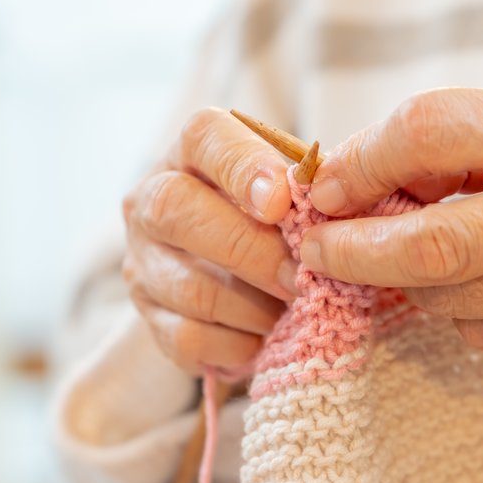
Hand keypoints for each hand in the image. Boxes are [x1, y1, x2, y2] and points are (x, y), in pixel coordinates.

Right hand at [121, 107, 301, 373]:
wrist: (239, 273)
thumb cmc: (276, 219)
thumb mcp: (292, 190)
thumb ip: (308, 191)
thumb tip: (340, 209)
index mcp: (192, 152)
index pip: (204, 138)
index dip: (243, 167)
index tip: (283, 202)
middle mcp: (151, 199)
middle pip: (176, 210)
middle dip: (251, 250)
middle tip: (299, 277)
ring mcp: (142, 260)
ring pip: (189, 286)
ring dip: (252, 307)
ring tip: (290, 309)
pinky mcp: (149, 316)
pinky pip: (188, 338)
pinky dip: (236, 344)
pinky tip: (263, 336)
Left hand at [298, 82, 482, 352]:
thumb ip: (476, 134)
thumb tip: (369, 170)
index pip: (430, 135)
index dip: (362, 161)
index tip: (329, 182)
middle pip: (433, 245)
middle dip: (356, 252)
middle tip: (321, 250)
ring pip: (455, 302)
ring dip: (408, 287)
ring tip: (399, 265)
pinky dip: (461, 315)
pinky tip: (467, 290)